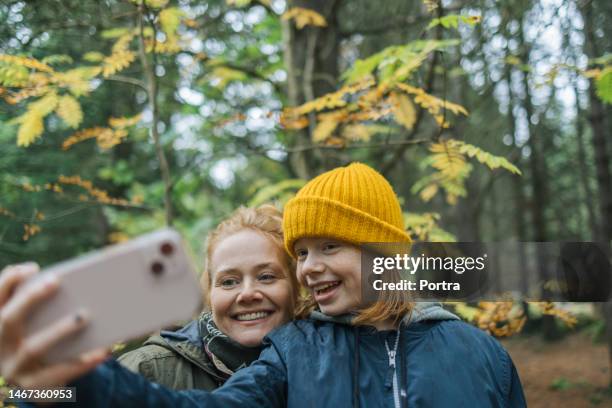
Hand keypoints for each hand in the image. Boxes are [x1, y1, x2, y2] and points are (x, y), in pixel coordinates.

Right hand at [0, 262, 108, 387]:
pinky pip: (58, 373)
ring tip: (84, 316)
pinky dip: (81, 361)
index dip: (9, 281)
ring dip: (59, 330)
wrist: (34, 388)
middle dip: (30, 298)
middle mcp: (0, 346)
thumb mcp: (32, 325)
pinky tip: (102, 351)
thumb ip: (44, 305)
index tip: (32, 268)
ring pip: (33, 348)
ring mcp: (14, 367)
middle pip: (8, 319)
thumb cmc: (39, 343)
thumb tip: (84, 278)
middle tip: (55, 281)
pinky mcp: (34, 385)